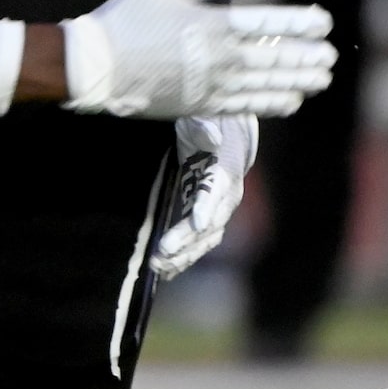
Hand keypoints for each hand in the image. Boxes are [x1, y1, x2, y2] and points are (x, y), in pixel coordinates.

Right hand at [62, 0, 334, 118]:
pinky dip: (271, 104)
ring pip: (265, 85)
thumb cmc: (126, 19)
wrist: (95, 67)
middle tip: (330, 58)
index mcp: (213, 24)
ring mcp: (211, 85)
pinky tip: (290, 102)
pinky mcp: (199, 105)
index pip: (268, 23)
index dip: (299, 23)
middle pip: (274, 59)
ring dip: (297, 82)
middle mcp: (220, 58)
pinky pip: (245, 106)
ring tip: (321, 80)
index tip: (323, 22)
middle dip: (306, 58)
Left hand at [151, 114, 257, 277]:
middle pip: (209, 224)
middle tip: (161, 255)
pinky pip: (198, 241)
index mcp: (226, 169)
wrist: (228, 132)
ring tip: (159, 268)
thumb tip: (210, 137)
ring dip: (183, 255)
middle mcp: (227, 195)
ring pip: (205, 239)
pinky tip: (167, 271)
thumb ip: (204, 126)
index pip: (216, 192)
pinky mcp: (207, 216)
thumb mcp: (205, 117)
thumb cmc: (211, 121)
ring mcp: (219, 209)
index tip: (197, 224)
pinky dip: (185, 256)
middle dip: (186, 241)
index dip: (207, 208)